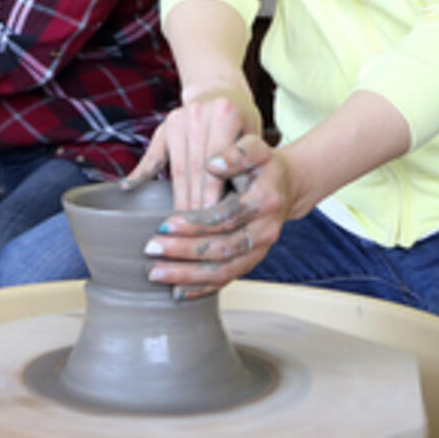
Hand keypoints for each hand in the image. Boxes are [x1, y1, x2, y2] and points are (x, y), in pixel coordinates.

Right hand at [125, 87, 263, 212]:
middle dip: (195, 202)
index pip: (216, 164)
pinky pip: (153, 153)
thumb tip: (238, 204)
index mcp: (225, 114)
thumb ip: (246, 166)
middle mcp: (199, 113)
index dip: (212, 194)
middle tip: (195, 231)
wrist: (221, 93)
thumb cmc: (242, 124)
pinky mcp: (165, 125)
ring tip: (179, 223)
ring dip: (178, 196)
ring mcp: (179, 118)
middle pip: (194, 168)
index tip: (211, 220)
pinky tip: (131, 188)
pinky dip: (141, 172)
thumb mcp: (254, 138)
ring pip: (177, 166)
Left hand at [142, 137, 290, 299]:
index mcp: (265, 201)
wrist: (286, 185)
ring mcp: (260, 250)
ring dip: (188, 275)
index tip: (165, 223)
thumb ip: (236, 153)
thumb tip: (212, 164)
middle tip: (152, 249)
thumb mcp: (255, 148)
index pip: (226, 217)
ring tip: (157, 273)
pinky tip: (177, 290)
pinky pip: (227, 279)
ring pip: (224, 270)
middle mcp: (265, 231)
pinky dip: (202, 288)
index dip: (195, 223)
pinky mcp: (251, 260)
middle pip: (223, 249)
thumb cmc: (263, 165)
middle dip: (184, 252)